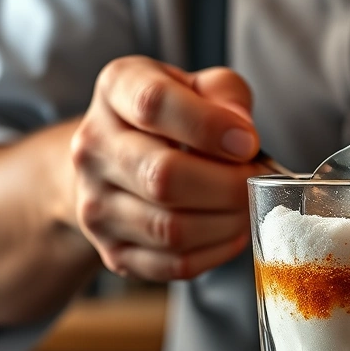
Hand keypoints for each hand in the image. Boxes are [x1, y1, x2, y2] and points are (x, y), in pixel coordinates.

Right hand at [71, 56, 263, 280]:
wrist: (119, 163)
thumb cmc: (174, 119)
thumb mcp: (200, 85)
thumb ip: (227, 94)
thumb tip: (242, 136)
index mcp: (115, 89)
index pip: (153, 104)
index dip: (209, 125)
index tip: (248, 142)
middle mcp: (93, 147)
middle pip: (162, 175)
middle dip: (228, 184)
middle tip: (256, 181)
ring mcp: (96, 206)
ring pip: (171, 228)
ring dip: (227, 221)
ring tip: (247, 206)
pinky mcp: (113, 252)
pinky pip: (174, 265)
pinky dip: (216, 252)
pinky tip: (230, 231)